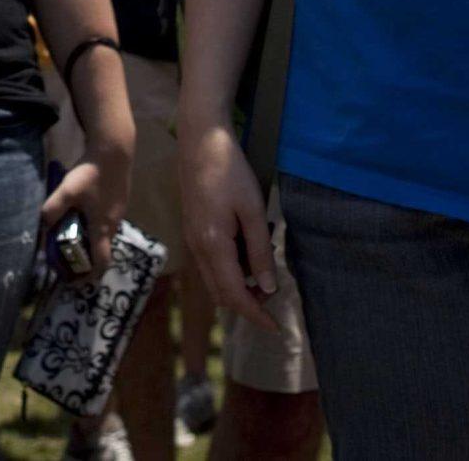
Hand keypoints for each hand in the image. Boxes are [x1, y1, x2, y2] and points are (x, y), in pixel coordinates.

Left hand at [40, 144, 131, 277]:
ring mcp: (119, 211)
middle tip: (69, 257)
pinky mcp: (119, 200)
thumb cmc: (92, 174)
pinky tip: (84, 212)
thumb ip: (52, 210)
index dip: (92, 275)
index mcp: (102, 227)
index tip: (80, 282)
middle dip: (88, 257)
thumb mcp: (67, 191)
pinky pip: (106, 219)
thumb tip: (41, 227)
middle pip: (102, 248)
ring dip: (91, 239)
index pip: (102, 260)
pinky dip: (95, 224)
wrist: (115, 150)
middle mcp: (113, 223)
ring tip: (73, 234)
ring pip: (104, 232)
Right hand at [179, 120, 279, 331]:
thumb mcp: (253, 210)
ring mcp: (192, 240)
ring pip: (215, 281)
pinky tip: (248, 254)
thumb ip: (259, 251)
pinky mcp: (193, 230)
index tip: (275, 328)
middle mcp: (197, 249)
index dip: (255, 315)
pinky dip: (230, 271)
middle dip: (247, 305)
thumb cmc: (230, 171)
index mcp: (213, 246)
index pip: (234, 295)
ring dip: (238, 287)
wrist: (200, 141)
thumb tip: (267, 288)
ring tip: (264, 273)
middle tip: (274, 298)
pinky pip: (211, 265)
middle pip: (221, 294)